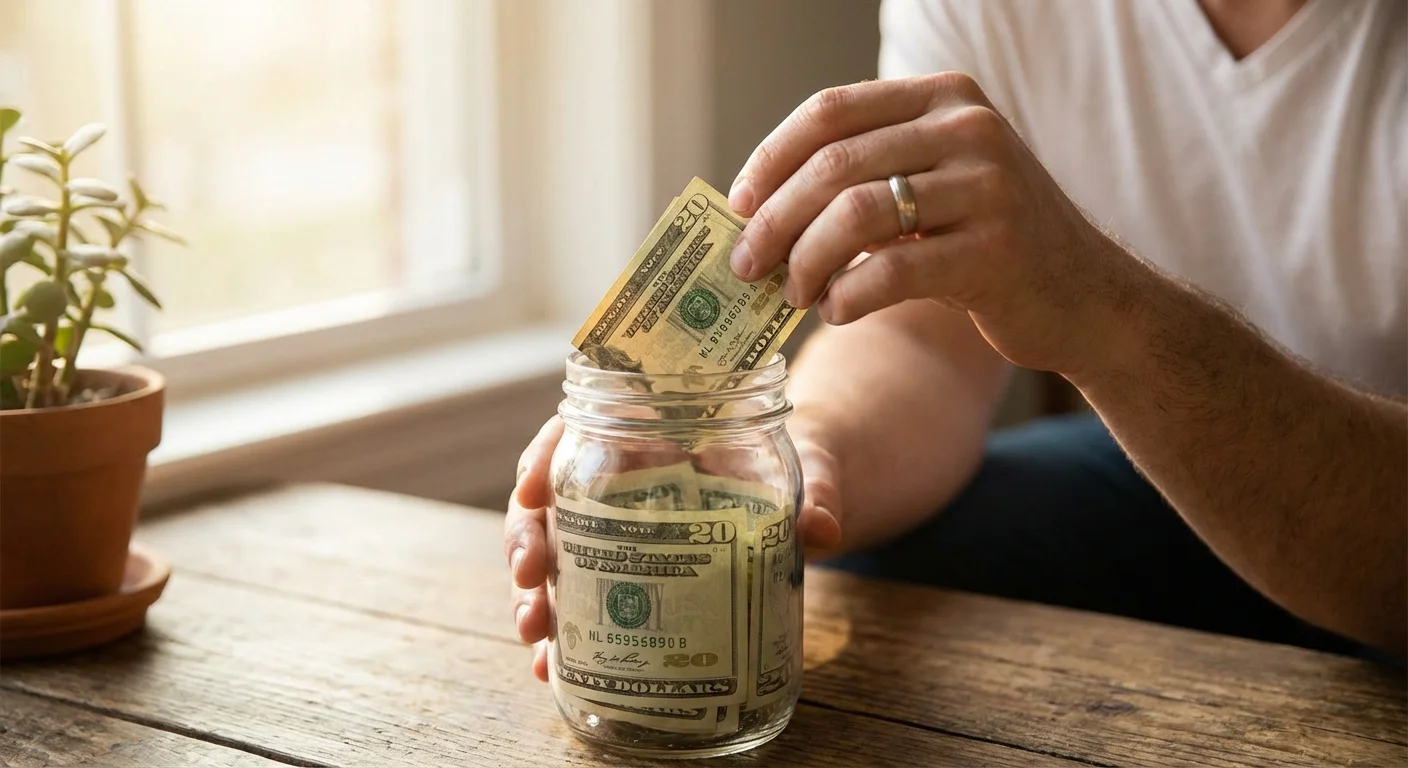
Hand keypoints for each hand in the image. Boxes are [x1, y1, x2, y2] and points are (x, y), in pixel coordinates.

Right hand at [504, 416, 843, 681]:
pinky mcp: (629, 575)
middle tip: (529, 577)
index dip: (542, 457)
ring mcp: (617, 531)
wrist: (806, 498)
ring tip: (538, 636)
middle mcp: (619, 479)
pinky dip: (565, 633)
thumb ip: (818, 487)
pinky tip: (555, 665)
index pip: (575, 429)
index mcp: (649, 430)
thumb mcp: (812, 463)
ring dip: (536, 596)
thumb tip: (823, 529)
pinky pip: (583, 600)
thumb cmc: (799, 461)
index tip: (530, 488)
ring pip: (555, 555)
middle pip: (550, 500)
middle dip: (528, 539)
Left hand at [727, 73, 1141, 375]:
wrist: (1085, 296)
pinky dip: (846, 297)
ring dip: (805, 263)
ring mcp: (988, 187)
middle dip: (774, 220)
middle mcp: (969, 128)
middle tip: (746, 265)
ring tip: (793, 294)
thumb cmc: (988, 241)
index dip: (771, 159)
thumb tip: (758, 210)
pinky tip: (837, 311)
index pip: (830, 111)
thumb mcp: (938, 180)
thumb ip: (868, 174)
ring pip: (855, 216)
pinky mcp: (995, 252)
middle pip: (833, 165)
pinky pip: (889, 272)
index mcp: (945, 97)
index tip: (739, 205)